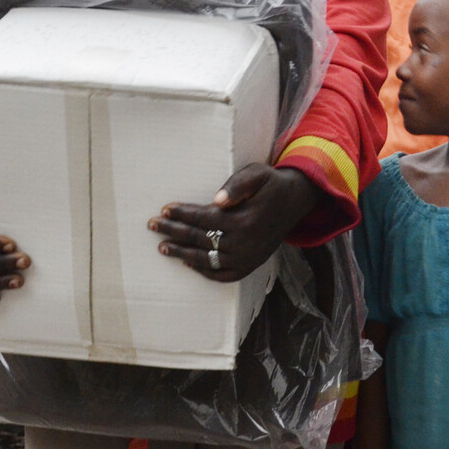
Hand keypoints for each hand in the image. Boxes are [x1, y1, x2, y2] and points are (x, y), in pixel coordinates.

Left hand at [150, 165, 320, 281]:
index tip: (164, 209)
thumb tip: (216, 200)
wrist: (295, 202)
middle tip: (153, 225)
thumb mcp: (258, 174)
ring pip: (208, 259)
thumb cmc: (271, 185)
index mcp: (246, 220)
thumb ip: (238, 185)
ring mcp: (248, 258)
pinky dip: (204, 271)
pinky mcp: (251, 265)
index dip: (183, 214)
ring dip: (183, 253)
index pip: (205, 219)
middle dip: (174, 232)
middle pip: (201, 239)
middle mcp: (246, 243)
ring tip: (162, 247)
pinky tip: (188, 263)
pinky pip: (223, 275)